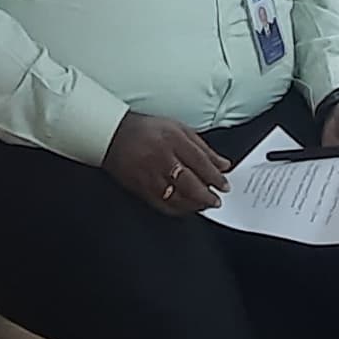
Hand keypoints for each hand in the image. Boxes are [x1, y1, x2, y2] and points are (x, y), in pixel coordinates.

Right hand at [104, 113, 231, 215]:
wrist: (114, 135)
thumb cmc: (147, 130)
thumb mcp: (178, 129)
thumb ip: (202, 147)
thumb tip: (223, 164)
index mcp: (173, 139)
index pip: (200, 162)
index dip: (215, 177)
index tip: (224, 185)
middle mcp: (161, 157)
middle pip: (189, 182)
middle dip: (207, 195)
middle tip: (216, 200)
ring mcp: (149, 174)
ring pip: (177, 197)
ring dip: (194, 204)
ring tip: (203, 205)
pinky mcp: (140, 188)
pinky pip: (162, 204)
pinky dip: (178, 209)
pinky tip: (186, 207)